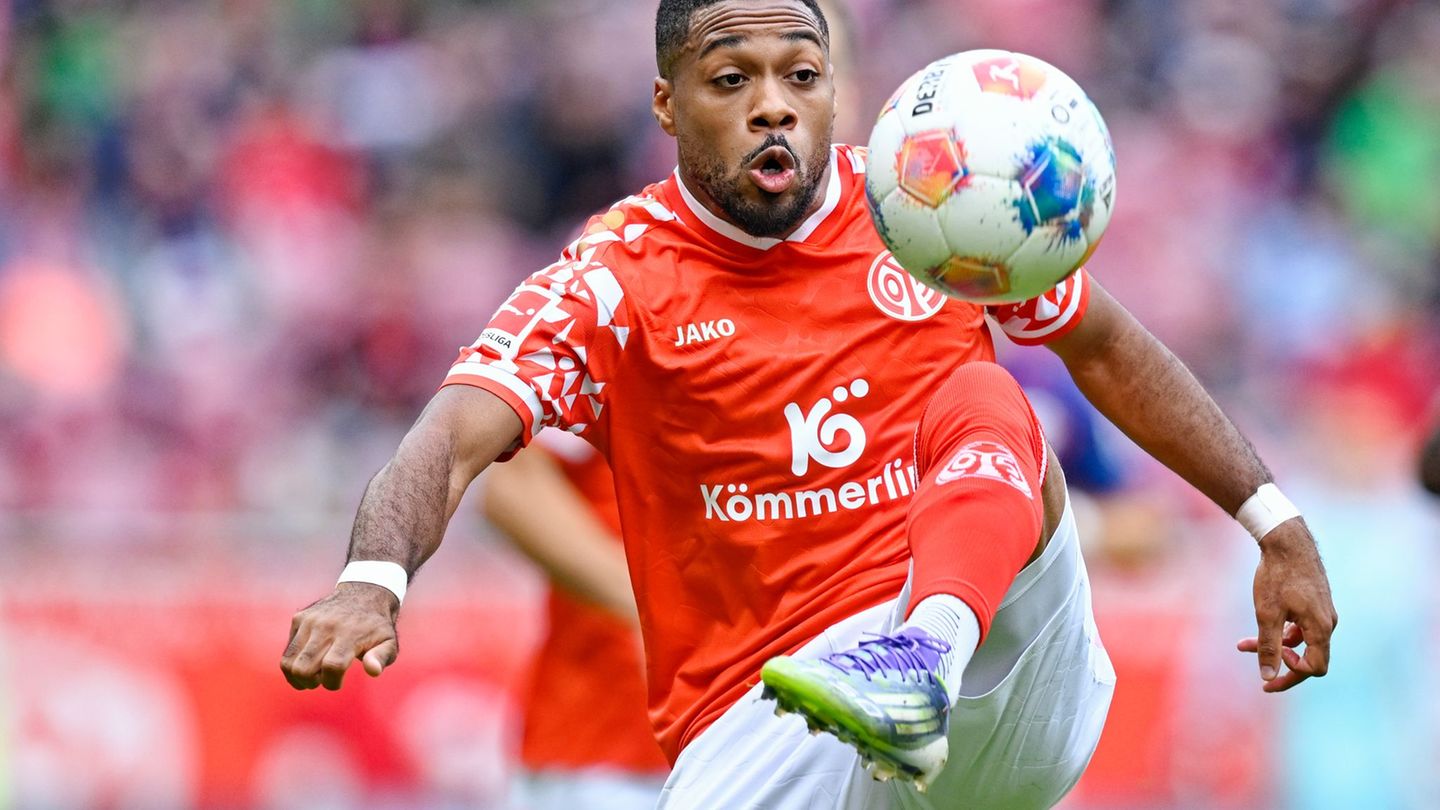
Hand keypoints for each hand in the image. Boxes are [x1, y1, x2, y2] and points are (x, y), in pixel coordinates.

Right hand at [281, 583, 399, 690]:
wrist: (364, 592)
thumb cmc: (377, 626)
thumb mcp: (389, 642)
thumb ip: (382, 658)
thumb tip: (373, 671)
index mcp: (349, 634)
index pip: (332, 667)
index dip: (331, 683)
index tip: (337, 683)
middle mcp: (326, 626)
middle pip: (304, 668)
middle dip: (311, 683)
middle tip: (322, 680)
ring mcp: (310, 621)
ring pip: (288, 662)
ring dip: (297, 677)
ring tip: (312, 676)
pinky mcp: (299, 618)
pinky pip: (287, 651)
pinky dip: (293, 664)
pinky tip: (308, 663)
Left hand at [1237, 520, 1336, 691]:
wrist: (1287, 541)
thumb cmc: (1277, 576)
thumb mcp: (1267, 614)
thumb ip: (1268, 647)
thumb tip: (1269, 677)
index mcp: (1321, 628)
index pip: (1314, 668)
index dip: (1291, 677)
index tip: (1266, 675)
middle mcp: (1327, 622)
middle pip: (1310, 658)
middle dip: (1281, 664)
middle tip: (1260, 677)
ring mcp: (1323, 611)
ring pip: (1301, 641)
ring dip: (1276, 645)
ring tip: (1243, 644)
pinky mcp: (1315, 602)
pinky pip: (1301, 626)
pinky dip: (1282, 630)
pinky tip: (1262, 625)